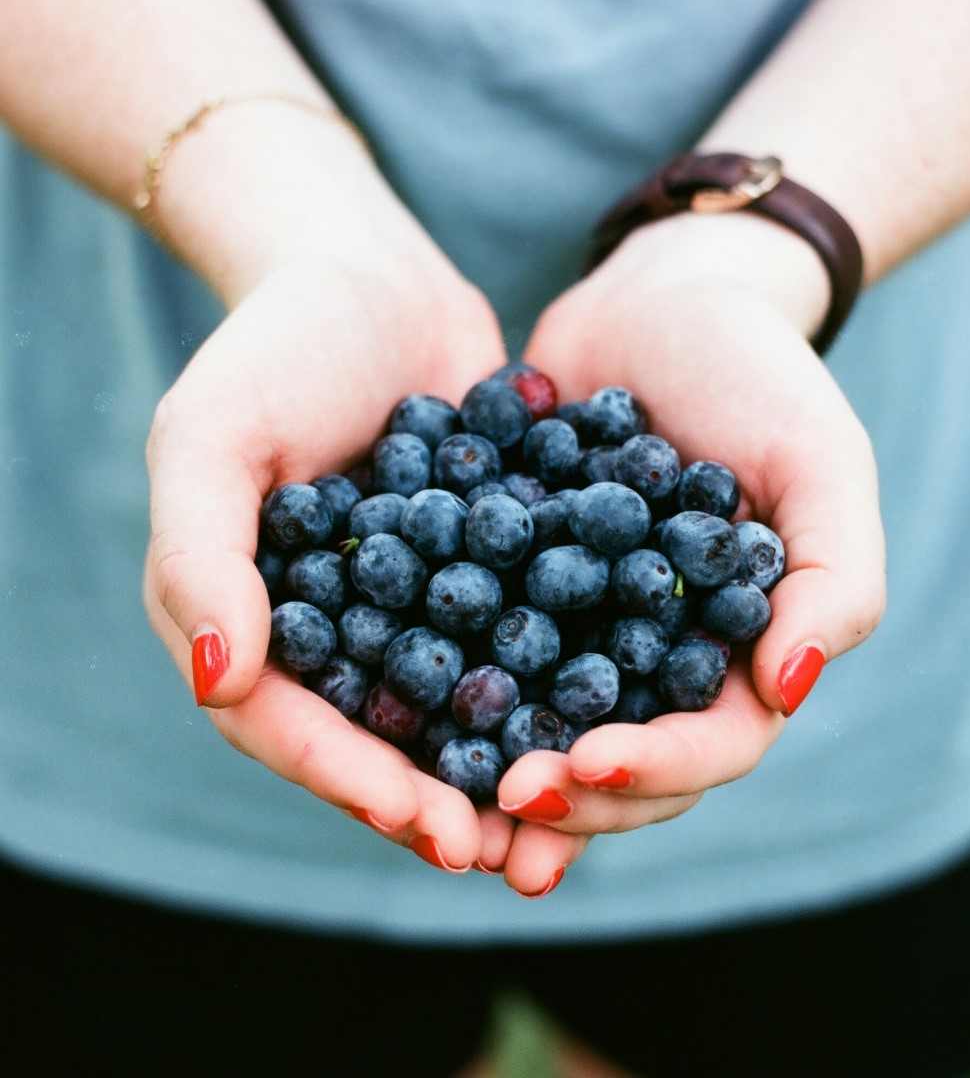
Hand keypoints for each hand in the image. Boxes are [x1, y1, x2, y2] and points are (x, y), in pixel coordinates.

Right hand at [144, 219, 516, 873]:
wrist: (373, 276)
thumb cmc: (276, 346)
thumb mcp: (212, 437)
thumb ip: (199, 558)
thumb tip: (221, 682)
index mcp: (258, 618)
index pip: (290, 724)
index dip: (350, 780)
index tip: (422, 824)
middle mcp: (337, 627)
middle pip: (377, 736)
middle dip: (434, 799)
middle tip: (498, 852)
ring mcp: (416, 603)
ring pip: (453, 705)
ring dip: (501, 764)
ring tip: (560, 814)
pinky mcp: (486, 568)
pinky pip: (516, 635)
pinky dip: (553, 680)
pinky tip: (610, 714)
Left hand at [493, 211, 885, 882]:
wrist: (657, 301)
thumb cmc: (755, 373)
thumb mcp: (819, 461)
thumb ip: (834, 579)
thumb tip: (791, 691)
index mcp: (737, 648)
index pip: (711, 743)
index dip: (657, 768)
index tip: (590, 764)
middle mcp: (657, 656)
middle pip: (621, 760)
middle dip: (569, 793)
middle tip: (507, 800)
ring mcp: (581, 627)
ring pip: (544, 726)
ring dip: (499, 775)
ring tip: (444, 806)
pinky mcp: (514, 587)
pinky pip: (479, 649)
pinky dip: (445, 687)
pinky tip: (394, 714)